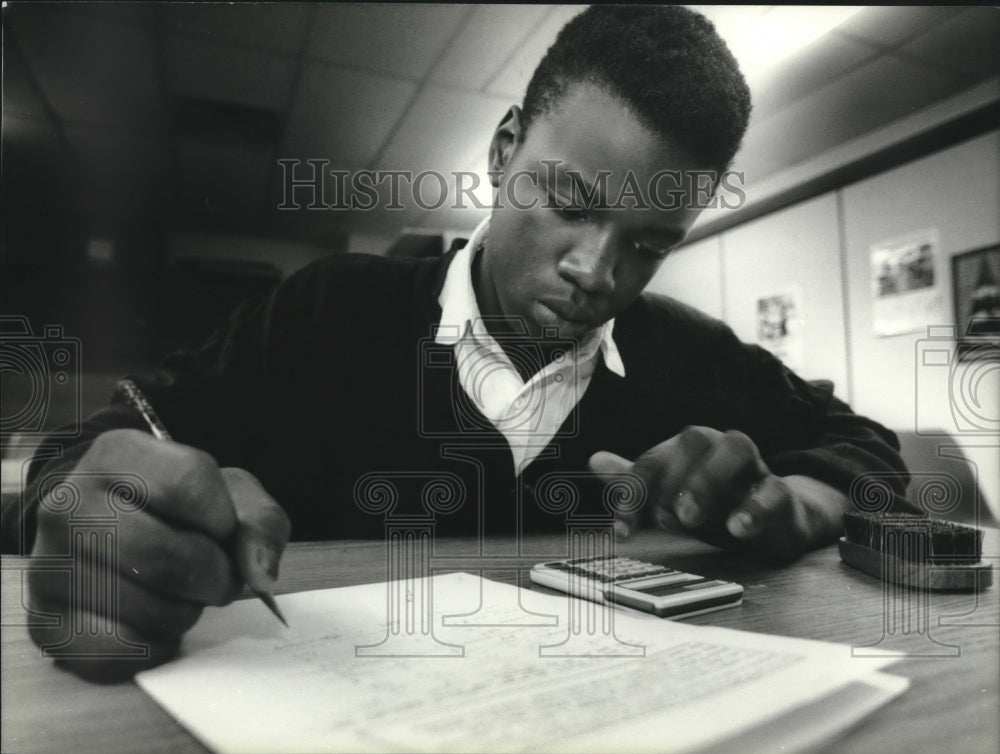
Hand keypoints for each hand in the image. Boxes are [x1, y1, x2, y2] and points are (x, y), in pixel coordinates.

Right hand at [27, 429, 290, 681]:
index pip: (188, 482)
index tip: (223, 529)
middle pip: (170, 555)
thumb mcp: (230, 496)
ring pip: (151, 608)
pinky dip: (158, 644)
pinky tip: (156, 622)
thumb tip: (260, 575)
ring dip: (188, 611)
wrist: (111, 531)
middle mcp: (69, 504)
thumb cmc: (182, 510)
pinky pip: (121, 651)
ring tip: (182, 594)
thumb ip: (259, 525)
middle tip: (219, 577)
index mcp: (116, 455)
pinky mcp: (47, 623)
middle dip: (216, 576)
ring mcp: (48, 565)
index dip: (224, 517)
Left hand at [589, 427, 845, 563]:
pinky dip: (755, 508)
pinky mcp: (782, 496)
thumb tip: (594, 460)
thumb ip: (636, 483)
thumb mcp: (671, 498)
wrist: (774, 521)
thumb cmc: (715, 505)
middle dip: (673, 474)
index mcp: (689, 450)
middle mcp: (720, 450)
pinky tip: (736, 529)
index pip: (654, 459)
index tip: (624, 531)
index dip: (634, 491)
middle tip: (664, 517)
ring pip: (738, 447)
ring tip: (691, 518)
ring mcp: (755, 469)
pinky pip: (775, 489)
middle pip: (696, 437)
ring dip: (708, 480)